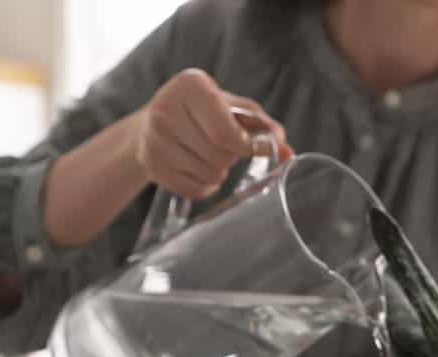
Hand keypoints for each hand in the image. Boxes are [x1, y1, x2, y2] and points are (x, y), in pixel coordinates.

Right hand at [131, 68, 292, 199]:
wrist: (152, 123)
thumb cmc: (203, 113)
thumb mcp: (231, 109)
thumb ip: (262, 126)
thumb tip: (287, 152)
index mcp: (191, 85)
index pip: (226, 133)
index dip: (246, 147)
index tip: (250, 148)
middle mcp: (165, 108)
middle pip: (218, 155)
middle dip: (230, 157)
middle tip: (223, 147)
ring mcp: (153, 138)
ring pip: (208, 174)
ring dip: (218, 173)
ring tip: (209, 156)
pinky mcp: (150, 164)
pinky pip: (193, 189)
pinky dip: (205, 186)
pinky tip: (197, 169)